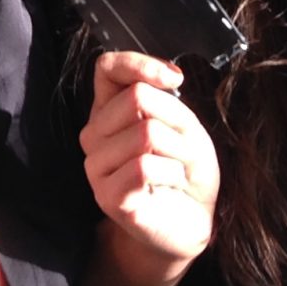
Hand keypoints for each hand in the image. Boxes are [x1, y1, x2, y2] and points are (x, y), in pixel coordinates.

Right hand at [82, 50, 218, 264]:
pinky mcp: (108, 196)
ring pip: (144, 133)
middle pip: (136, 98)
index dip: (141, 64)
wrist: (193, 221)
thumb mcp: (183, 124)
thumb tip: (169, 78)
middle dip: (175, 124)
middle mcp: (93, 135)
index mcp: (107, 112)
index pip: (107, 67)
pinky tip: (171, 186)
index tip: (174, 80)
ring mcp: (96, 166)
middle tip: (182, 152)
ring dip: (179, 153)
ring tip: (177, 172)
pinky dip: (173, 174)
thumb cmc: (186, 170)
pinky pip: (144, 166)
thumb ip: (165, 96)